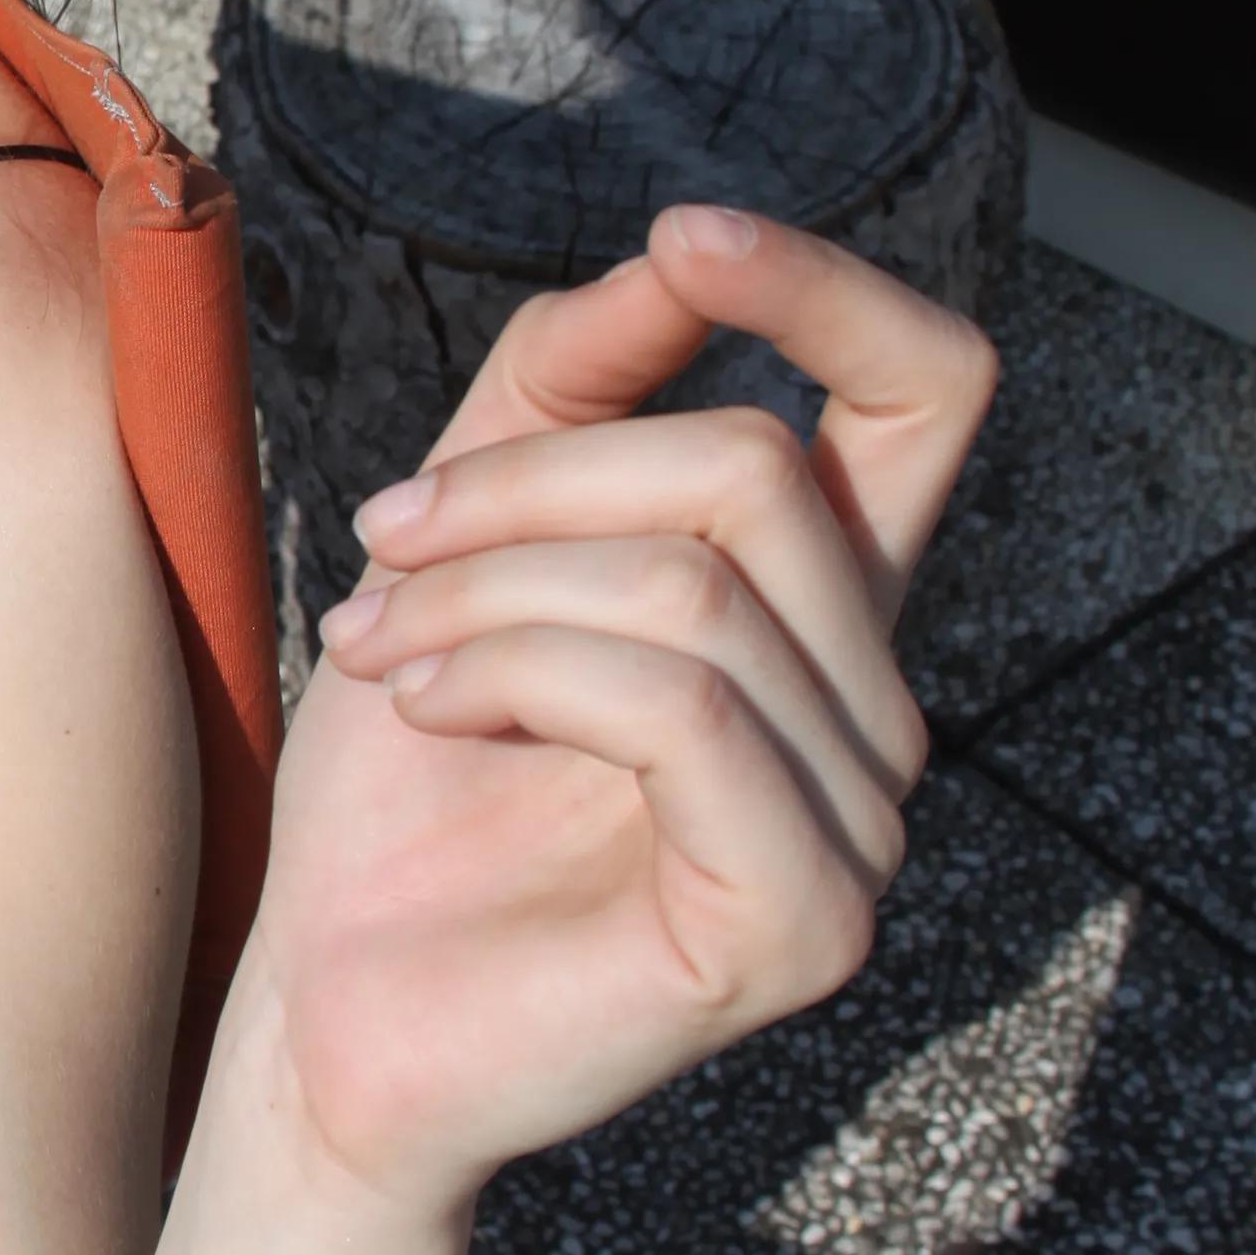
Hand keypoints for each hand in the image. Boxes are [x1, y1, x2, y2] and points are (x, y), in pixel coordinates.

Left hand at [240, 208, 992, 1222]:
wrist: (325, 1016)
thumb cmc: (401, 788)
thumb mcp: (463, 536)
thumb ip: (570, 387)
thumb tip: (676, 250)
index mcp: (816, 610)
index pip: (930, 393)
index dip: (828, 291)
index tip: (686, 238)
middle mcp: (875, 710)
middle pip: (757, 466)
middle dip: (532, 480)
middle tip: (381, 548)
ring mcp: (863, 828)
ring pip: (699, 583)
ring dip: (487, 590)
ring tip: (379, 649)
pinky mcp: (805, 923)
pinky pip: (680, 706)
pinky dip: (518, 676)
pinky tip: (428, 712)